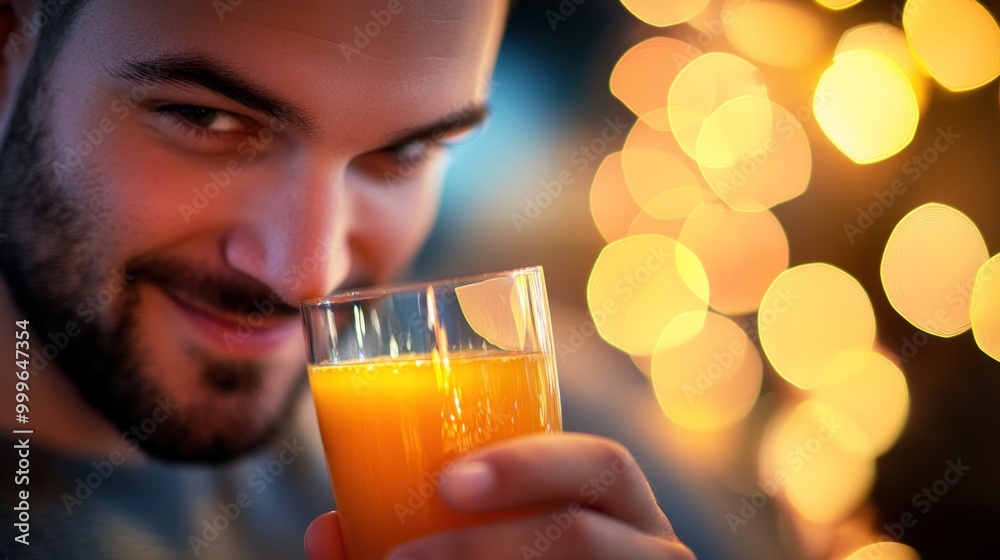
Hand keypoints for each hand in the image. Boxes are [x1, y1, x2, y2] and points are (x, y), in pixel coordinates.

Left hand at [305, 433, 695, 558]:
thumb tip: (326, 532)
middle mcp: (652, 552)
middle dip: (496, 544)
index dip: (528, 466)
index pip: (601, 464)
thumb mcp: (474, 541)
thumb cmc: (523, 552)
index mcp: (619, 508)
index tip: (446, 483)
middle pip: (589, 538)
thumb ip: (400, 541)